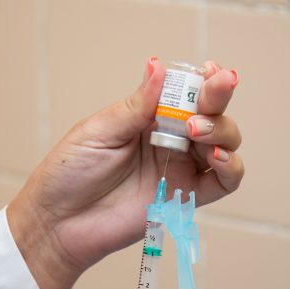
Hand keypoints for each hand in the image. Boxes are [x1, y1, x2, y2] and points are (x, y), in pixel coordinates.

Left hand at [7, 58, 242, 288]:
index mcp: (149, 117)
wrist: (59, 221)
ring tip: (195, 131)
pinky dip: (230, 167)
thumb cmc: (70, 172)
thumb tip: (159, 66)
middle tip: (208, 96)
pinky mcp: (186, 198)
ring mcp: (181, 168)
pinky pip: (223, 182)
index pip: (187, 92)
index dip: (204, 80)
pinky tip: (216, 157)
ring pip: (225, 143)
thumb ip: (136, 105)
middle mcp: (171, 139)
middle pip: (213, 114)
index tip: (211, 70)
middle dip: (218, 99)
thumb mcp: (100, 130)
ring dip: (222, 130)